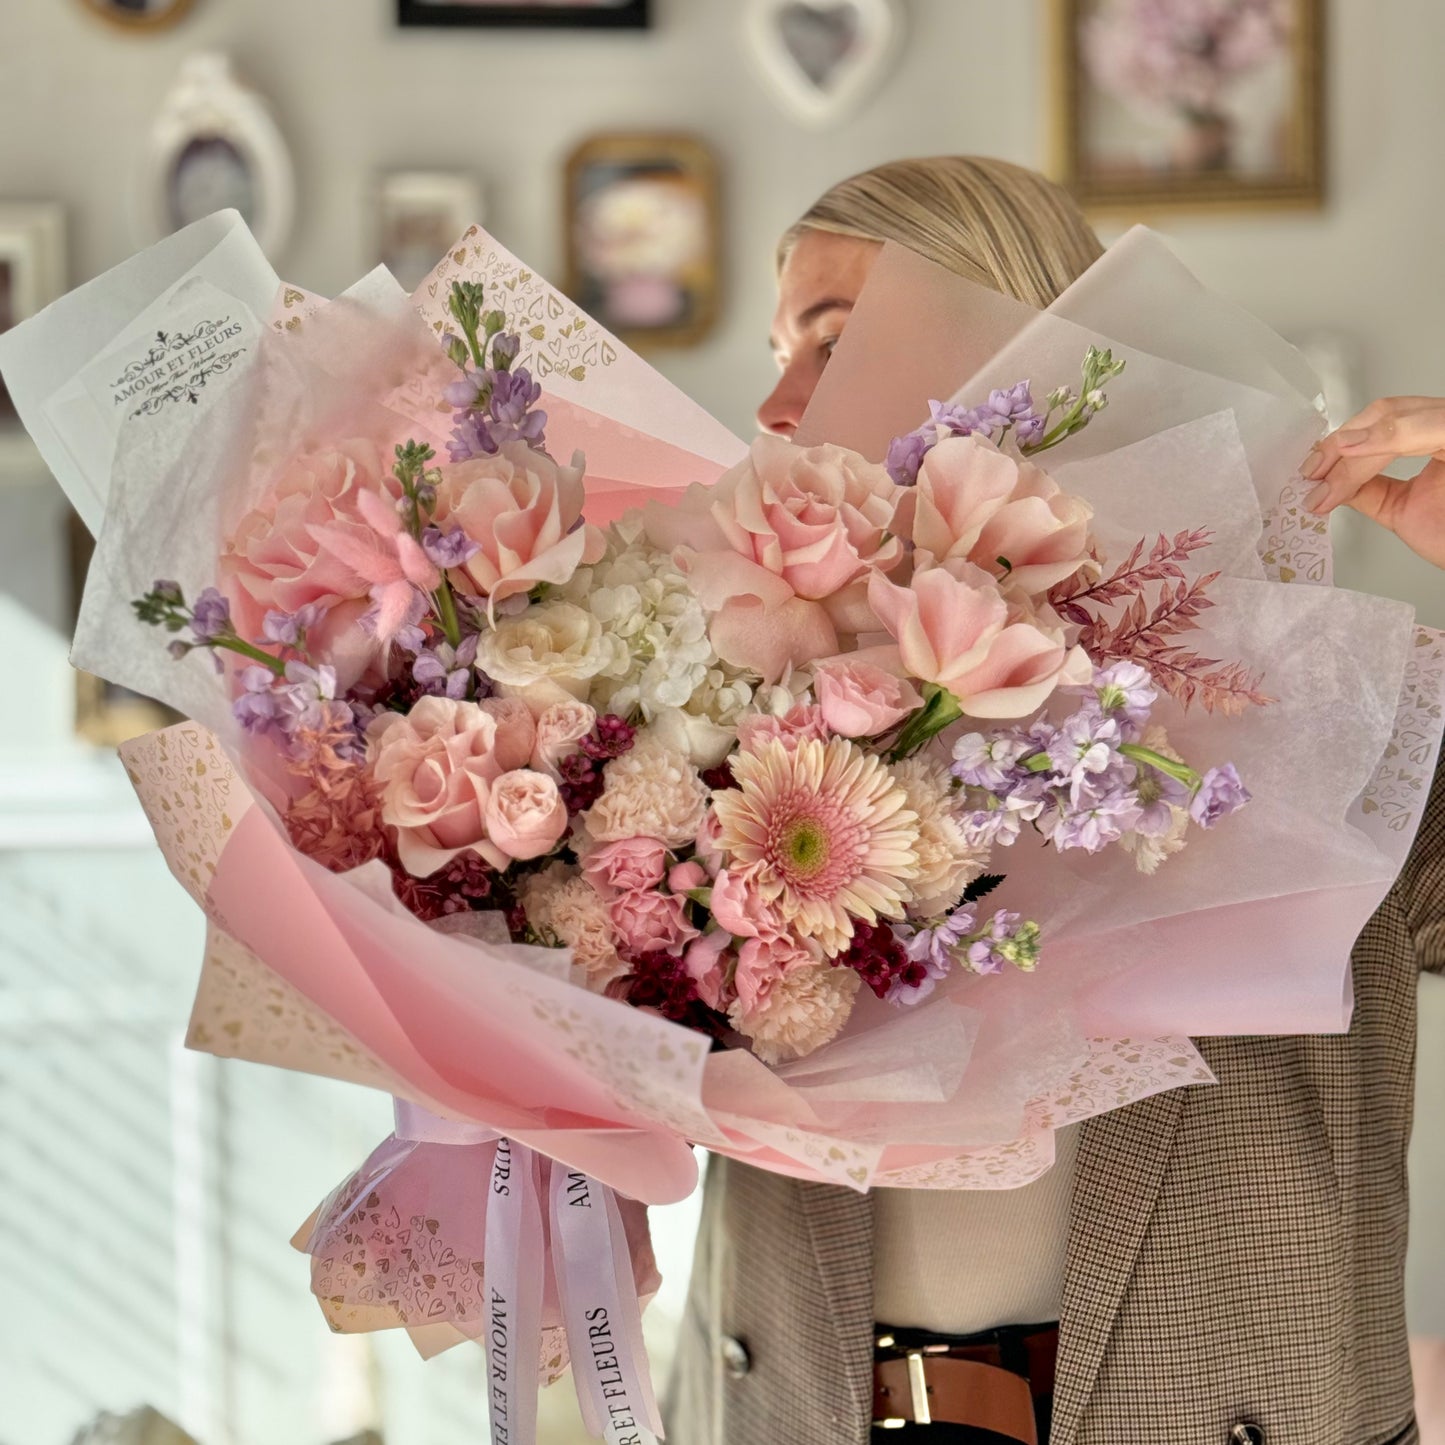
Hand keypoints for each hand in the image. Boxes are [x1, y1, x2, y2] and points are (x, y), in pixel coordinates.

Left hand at [1302, 396, 1444, 568]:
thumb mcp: (1399, 509)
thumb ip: (1367, 488)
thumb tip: (1328, 482)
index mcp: (1435, 438)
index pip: (1383, 423)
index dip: (1342, 443)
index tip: (1312, 471)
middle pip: (1385, 413)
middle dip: (1341, 444)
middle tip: (1313, 473)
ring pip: (1397, 416)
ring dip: (1354, 445)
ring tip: (1325, 470)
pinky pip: (1427, 426)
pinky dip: (1387, 435)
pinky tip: (1355, 450)